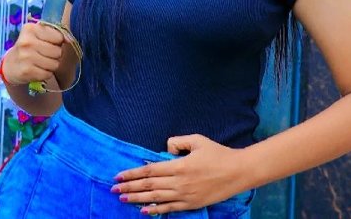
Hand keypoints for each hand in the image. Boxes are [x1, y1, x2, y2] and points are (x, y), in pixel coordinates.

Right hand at [2, 22, 65, 84]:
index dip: (57, 42)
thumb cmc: (30, 47)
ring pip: (55, 64)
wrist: (11, 65)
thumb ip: (57, 34)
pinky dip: (46, 74)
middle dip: (55, 55)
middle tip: (44, 54)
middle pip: (58, 51)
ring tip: (41, 62)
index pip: (59, 37)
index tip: (48, 43)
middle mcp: (26, 42)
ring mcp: (25, 57)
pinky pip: (48, 74)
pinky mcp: (26, 71)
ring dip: (51, 65)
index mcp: (30, 29)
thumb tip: (71, 40)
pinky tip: (37, 70)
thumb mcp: (40, 35)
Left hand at [111, 134, 244, 214]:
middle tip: (113, 190)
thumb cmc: (217, 153)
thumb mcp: (197, 140)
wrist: (237, 172)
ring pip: (156, 198)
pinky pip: (170, 208)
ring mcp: (185, 196)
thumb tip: (164, 149)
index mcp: (179, 166)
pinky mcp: (191, 204)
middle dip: (130, 187)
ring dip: (137, 199)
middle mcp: (179, 182)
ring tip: (123, 199)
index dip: (132, 173)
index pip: (149, 170)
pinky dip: (155, 210)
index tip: (119, 176)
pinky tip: (144, 210)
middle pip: (149, 186)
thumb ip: (178, 142)